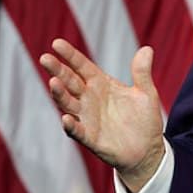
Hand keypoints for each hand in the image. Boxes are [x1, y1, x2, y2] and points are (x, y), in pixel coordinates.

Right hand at [42, 38, 164, 192]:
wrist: (147, 150)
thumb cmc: (144, 119)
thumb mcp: (146, 93)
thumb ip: (142, 73)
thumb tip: (147, 48)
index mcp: (101, 84)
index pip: (82, 67)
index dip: (70, 56)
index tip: (56, 43)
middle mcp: (90, 99)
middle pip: (70, 82)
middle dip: (57, 70)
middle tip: (45, 58)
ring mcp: (87, 118)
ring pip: (68, 104)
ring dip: (60, 94)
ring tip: (53, 82)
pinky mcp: (90, 138)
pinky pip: (77, 131)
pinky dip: (71, 125)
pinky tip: (67, 119)